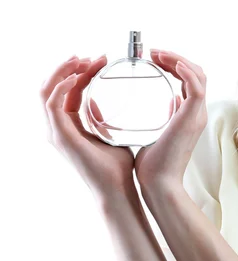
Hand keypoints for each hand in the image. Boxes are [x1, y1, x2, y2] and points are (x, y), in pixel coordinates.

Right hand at [40, 55, 134, 196]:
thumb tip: (100, 105)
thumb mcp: (108, 135)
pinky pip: (52, 105)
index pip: (68, 91)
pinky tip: (77, 76)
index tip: (99, 60)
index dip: (80, 73)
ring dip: (64, 72)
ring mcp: (56, 133)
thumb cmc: (117, 167)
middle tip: (89, 56)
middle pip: (53, 88)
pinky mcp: (61, 137)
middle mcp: (58, 129)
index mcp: (69, 127)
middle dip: (69, 68)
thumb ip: (101, 120)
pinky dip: (62, 87)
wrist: (118, 188)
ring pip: (47, 92)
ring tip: (83, 60)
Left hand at [135, 49, 207, 188]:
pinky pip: (196, 87)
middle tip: (153, 53)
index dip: (175, 65)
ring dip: (178, 60)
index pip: (191, 80)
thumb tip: (171, 101)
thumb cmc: (154, 165)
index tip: (153, 59)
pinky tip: (172, 63)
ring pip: (198, 75)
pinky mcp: (192, 118)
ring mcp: (197, 115)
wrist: (158, 184)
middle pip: (198, 73)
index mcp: (190, 115)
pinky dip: (186, 71)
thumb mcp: (160, 132)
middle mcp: (197, 113)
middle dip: (176, 58)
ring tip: (157, 54)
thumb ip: (168, 116)